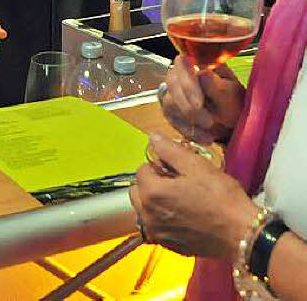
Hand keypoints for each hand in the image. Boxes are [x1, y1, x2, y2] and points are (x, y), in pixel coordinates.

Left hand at [129, 134, 256, 261]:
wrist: (243, 233)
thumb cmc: (221, 197)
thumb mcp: (198, 166)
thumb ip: (170, 150)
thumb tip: (152, 137)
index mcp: (152, 193)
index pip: (142, 170)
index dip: (158, 165)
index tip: (177, 169)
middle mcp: (148, 214)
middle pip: (138, 191)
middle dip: (152, 184)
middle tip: (176, 183)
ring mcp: (157, 233)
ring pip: (144, 210)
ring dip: (154, 202)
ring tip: (179, 200)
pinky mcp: (169, 246)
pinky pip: (156, 227)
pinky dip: (162, 219)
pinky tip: (183, 217)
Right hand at [160, 56, 244, 142]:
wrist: (233, 124)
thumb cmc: (235, 105)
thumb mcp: (233, 96)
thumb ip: (218, 86)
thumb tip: (203, 73)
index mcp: (200, 64)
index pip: (182, 63)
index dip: (187, 83)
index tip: (199, 104)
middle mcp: (182, 74)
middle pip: (172, 83)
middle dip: (189, 106)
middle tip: (208, 122)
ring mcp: (173, 91)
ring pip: (169, 102)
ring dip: (190, 120)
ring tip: (211, 129)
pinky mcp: (170, 108)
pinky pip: (170, 118)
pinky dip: (187, 130)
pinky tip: (204, 136)